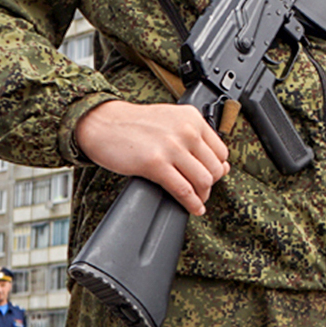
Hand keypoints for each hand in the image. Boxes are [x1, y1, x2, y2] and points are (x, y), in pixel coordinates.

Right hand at [74, 100, 229, 215]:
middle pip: (214, 168)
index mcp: (193, 119)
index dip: (217, 169)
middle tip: (202, 192)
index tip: (211, 177)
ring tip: (197, 201)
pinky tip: (193, 208)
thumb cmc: (135, 124)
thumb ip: (195, 139)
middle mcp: (187, 131)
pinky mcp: (155, 163)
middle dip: (210, 185)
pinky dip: (191, 203)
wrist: (103, 122)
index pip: (221, 151)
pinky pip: (183, 190)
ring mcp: (172, 147)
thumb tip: (222, 166)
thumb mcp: (171, 121)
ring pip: (203, 180)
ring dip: (202, 196)